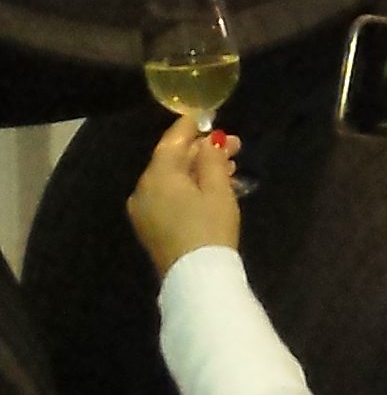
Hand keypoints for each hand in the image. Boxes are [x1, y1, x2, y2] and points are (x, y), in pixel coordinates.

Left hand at [128, 117, 244, 274]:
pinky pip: (167, 196)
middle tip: (234, 146)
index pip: (173, 141)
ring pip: (171, 179)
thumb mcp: (218, 189)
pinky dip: (186, 188)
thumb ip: (212, 158)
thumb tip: (209, 141)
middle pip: (172, 160)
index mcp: (157, 175)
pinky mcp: (149, 227)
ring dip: (197, 170)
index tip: (208, 116)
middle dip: (201, 151)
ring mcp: (143, 210)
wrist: (196, 279)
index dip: (191, 126)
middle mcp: (143, 189)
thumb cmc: (209, 228)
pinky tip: (209, 189)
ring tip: (228, 168)